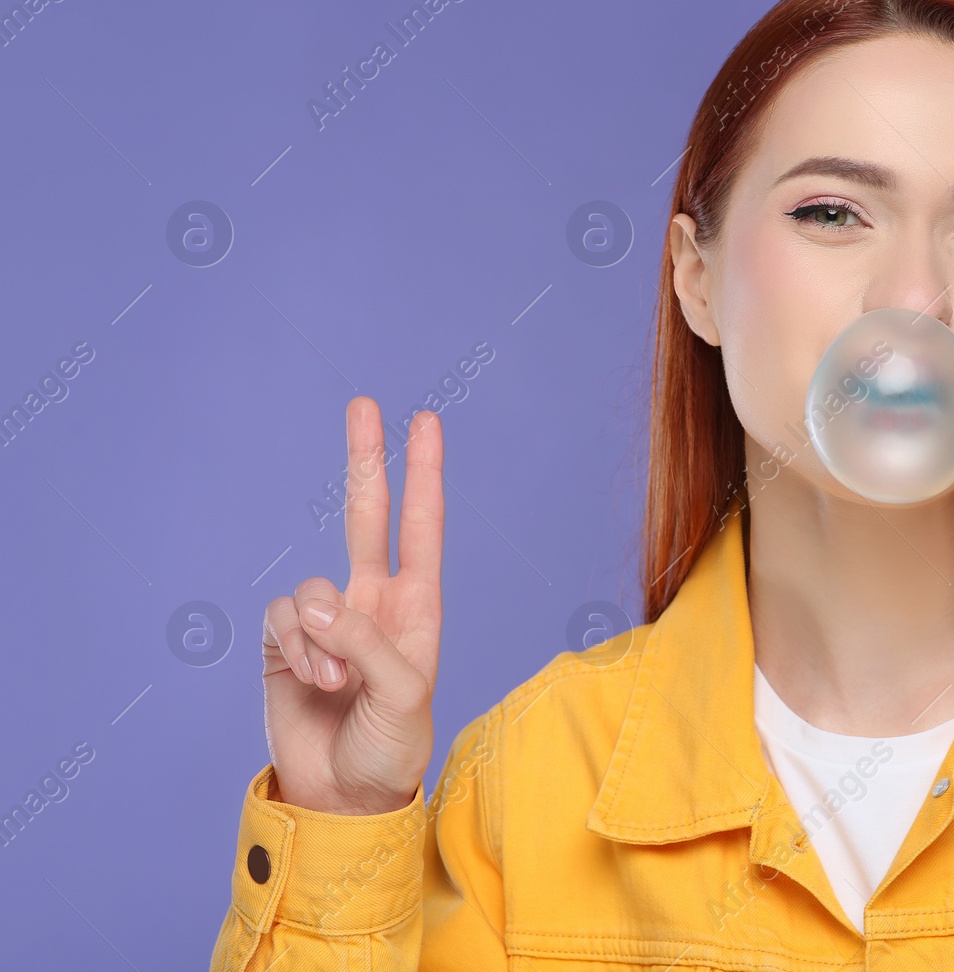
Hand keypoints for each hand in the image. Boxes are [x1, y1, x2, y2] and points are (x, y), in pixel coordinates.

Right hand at [260, 397, 442, 814]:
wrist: (344, 797)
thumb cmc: (392, 747)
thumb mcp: (402, 695)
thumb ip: (366, 642)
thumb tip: (317, 601)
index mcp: (417, 608)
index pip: (422, 527)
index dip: (423, 474)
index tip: (426, 422)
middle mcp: (373, 603)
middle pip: (366, 515)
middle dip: (365, 460)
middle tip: (365, 402)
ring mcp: (328, 621)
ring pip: (311, 588)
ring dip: (322, 639)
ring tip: (339, 685)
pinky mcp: (286, 643)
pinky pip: (282, 619)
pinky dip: (296, 651)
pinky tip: (312, 684)